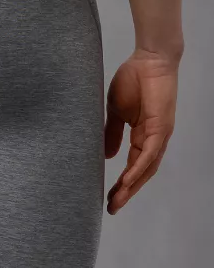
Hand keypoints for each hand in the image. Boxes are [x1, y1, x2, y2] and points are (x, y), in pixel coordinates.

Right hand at [105, 49, 178, 213]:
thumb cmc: (133, 79)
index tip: (107, 198)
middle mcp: (154, 139)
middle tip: (111, 208)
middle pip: (141, 173)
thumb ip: (112, 132)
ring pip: (146, 168)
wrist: (148, 59)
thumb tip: (108, 156)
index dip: (121, 184)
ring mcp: (159, 134)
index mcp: (143, 135)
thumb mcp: (116, 111)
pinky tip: (125, 180)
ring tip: (116, 200)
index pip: (133, 166)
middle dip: (126, 192)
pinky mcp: (160, 127)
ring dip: (132, 186)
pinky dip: (138, 169)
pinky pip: (149, 153)